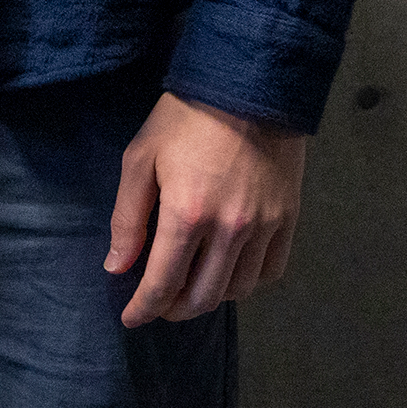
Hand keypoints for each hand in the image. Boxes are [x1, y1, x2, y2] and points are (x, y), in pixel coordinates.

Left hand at [107, 90, 306, 325]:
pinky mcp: (289, 221)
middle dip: (174, 308)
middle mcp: (229, 231)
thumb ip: (128, 216)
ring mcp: (264, 228)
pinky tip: (228, 275)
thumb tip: (117, 267)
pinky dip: (246, 284)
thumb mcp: (141, 157)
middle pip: (202, 296)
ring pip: (236, 290)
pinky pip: (269, 273)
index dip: (145, 308)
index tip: (131, 320)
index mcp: (187, 215)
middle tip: (158, 304)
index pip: (163, 282)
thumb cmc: (184, 118)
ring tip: (189, 289)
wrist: (247, 87)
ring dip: (209, 299)